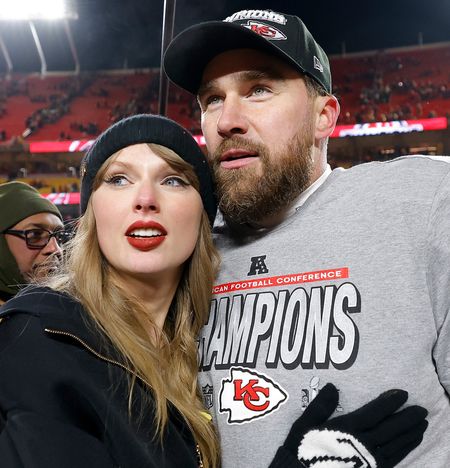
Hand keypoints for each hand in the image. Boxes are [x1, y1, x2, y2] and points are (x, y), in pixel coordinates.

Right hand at [271, 383, 427, 467]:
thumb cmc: (302, 450)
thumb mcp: (304, 425)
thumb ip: (320, 406)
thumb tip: (333, 386)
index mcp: (346, 430)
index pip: (373, 413)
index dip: (389, 403)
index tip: (403, 393)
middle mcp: (361, 444)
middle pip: (389, 429)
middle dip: (407, 419)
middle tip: (422, 409)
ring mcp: (368, 460)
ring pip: (395, 445)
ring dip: (410, 434)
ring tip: (422, 424)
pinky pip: (394, 460)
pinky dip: (406, 450)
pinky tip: (412, 443)